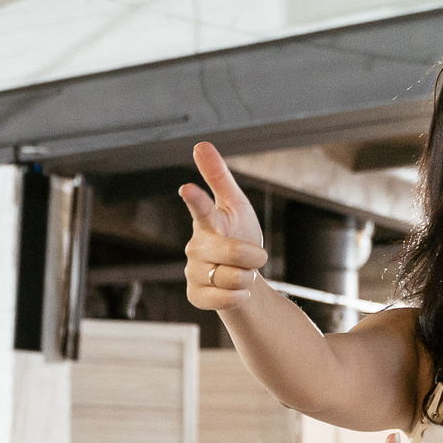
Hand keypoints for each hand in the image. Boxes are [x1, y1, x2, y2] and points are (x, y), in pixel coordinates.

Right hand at [179, 141, 269, 312]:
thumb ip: (219, 177)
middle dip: (253, 256)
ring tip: (240, 274)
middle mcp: (195, 246)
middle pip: (233, 252)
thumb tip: (200, 144)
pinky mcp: (195, 295)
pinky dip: (240, 295)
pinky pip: (227, 298)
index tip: (188, 187)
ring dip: (247, 278)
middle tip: (255, 257)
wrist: (242, 277)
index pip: (201, 208)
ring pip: (234, 278)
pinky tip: (235, 291)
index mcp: (207, 222)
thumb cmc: (238, 235)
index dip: (197, 198)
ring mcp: (193, 272)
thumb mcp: (235, 205)